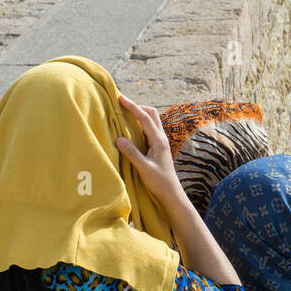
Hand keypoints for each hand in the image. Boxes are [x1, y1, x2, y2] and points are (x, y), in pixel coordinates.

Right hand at [116, 93, 185, 208]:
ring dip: (139, 114)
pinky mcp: (157, 147)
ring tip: (124, 113)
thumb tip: (119, 138)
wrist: (171, 192)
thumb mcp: (144, 168)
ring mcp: (160, 142)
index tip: (120, 98)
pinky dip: (139, 124)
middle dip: (137, 106)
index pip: (145, 118)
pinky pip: (148, 129)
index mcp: (159, 140)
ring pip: (151, 120)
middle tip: (122, 103)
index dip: (132, 106)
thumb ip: (132, 153)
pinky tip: (130, 128)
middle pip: (151, 114)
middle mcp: (161, 138)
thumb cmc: (159, 182)